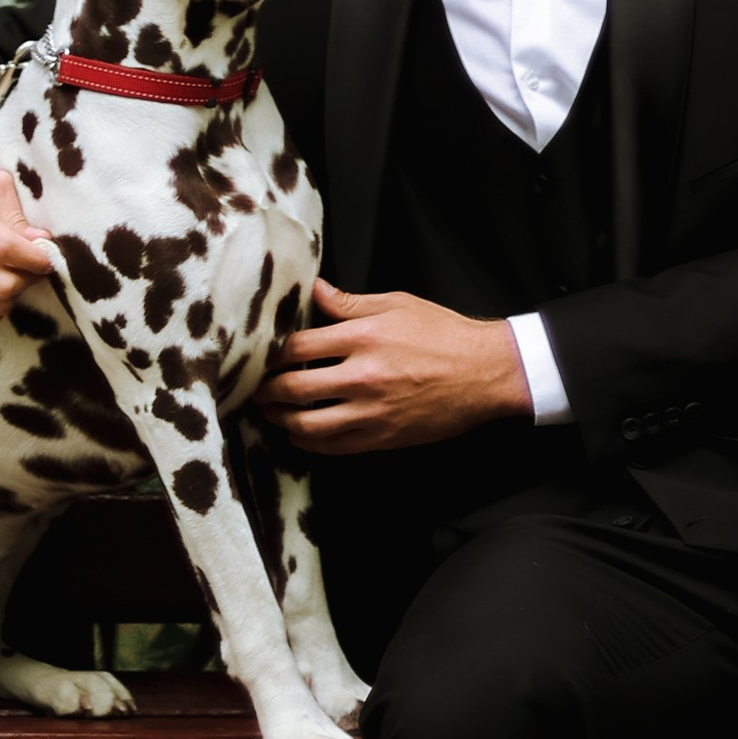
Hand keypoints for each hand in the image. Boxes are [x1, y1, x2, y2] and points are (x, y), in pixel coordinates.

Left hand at [255, 281, 530, 454]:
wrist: (483, 373)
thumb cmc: (442, 333)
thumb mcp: (395, 304)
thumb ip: (348, 303)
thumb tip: (313, 290)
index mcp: (361, 338)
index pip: (297, 347)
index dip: (270, 353)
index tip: (259, 354)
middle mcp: (361, 377)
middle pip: (294, 389)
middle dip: (267, 390)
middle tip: (254, 387)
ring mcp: (371, 413)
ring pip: (308, 426)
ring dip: (282, 421)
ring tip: (271, 413)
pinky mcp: (383, 439)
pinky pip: (335, 447)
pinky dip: (311, 443)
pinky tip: (301, 435)